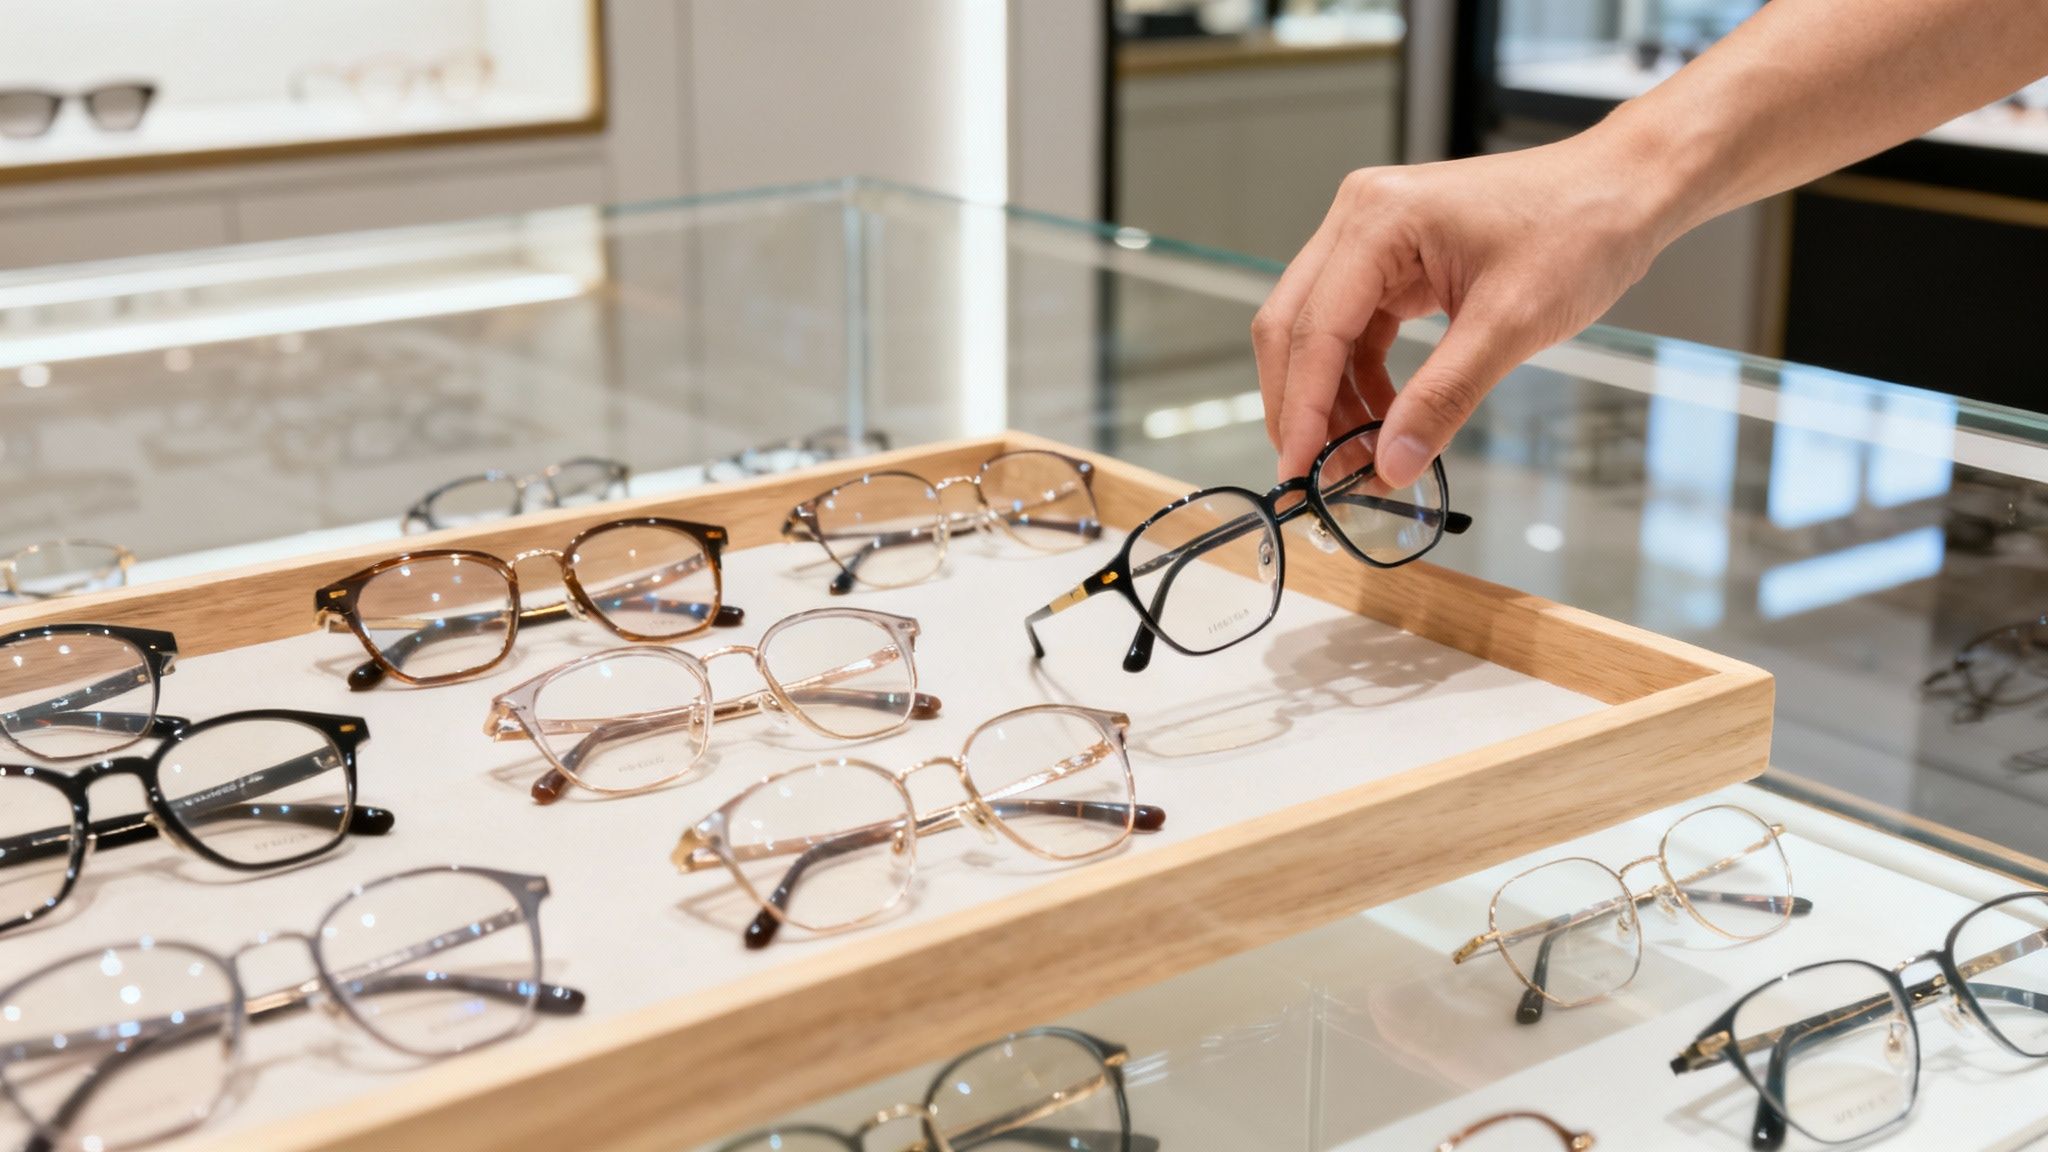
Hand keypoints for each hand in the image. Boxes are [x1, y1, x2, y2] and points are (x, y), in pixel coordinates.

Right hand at [1253, 130, 1679, 485]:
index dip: (1301, 408)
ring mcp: (1373, 238)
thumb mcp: (1512, 323)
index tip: (1299, 472)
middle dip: (1302, 407)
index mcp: (1378, 219)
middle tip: (1317, 476)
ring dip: (1331, 401)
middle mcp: (1360, 219)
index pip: (1314, 328)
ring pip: (1320, 334)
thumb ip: (1444, 397)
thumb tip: (1392, 463)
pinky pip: (1356, 331)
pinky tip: (1383, 420)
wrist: (1625, 189)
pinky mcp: (1393, 261)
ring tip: (1361, 458)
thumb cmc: (1580, 229)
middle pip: (1295, 327)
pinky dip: (1361, 381)